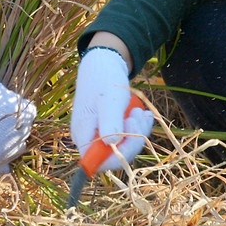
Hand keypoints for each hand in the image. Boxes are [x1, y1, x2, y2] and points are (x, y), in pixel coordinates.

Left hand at [0, 80, 35, 176]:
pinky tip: (8, 109)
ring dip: (13, 129)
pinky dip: (21, 114)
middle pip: (13, 153)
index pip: (0, 172)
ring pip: (21, 136)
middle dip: (5, 146)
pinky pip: (28, 118)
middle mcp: (8, 152)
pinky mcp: (27, 115)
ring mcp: (20, 133)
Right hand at [70, 45, 154, 172]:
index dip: (119, 156)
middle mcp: (88, 138)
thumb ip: (110, 122)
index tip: (134, 135)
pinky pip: (125, 136)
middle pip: (113, 156)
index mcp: (82, 135)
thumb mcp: (109, 100)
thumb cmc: (103, 79)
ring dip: (137, 131)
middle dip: (132, 139)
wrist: (104, 63)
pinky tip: (143, 114)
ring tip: (141, 111)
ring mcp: (98, 134)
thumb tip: (111, 145)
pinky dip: (137, 127)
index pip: (98, 163)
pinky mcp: (108, 128)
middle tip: (138, 116)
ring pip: (122, 146)